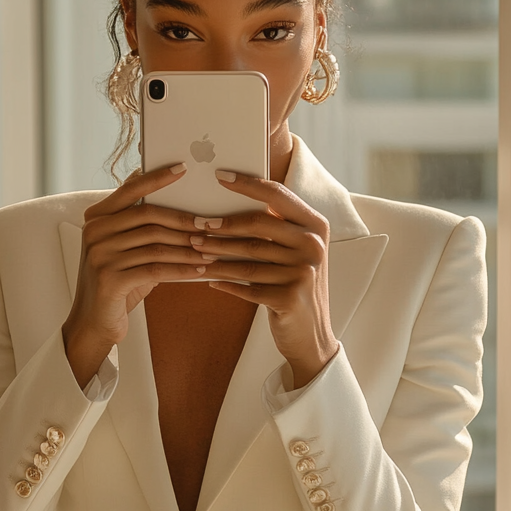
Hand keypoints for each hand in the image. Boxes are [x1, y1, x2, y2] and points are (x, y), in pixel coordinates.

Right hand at [61, 163, 214, 386]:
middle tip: (210, 225)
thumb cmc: (119, 283)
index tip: (183, 169)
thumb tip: (184, 208)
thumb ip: (144, 229)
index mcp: (97, 218)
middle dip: (183, 220)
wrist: (94, 323)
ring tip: (212, 250)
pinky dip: (182, 269)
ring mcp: (100, 255)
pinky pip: (156, 269)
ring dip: (188, 247)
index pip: (130, 190)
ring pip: (156, 243)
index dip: (157, 179)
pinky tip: (200, 270)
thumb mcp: (128, 252)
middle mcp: (94, 232)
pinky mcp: (110, 278)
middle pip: (148, 216)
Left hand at [192, 172, 338, 387]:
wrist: (311, 335)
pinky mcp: (291, 297)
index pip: (277, 195)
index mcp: (315, 225)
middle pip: (259, 225)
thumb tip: (230, 202)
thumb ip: (276, 227)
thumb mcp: (294, 252)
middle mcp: (314, 245)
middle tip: (196, 225)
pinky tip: (209, 280)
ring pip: (248, 258)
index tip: (219, 176)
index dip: (247, 184)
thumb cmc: (294, 285)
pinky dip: (226, 283)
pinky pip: (248, 286)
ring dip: (217, 254)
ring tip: (195, 250)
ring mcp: (304, 272)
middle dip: (223, 225)